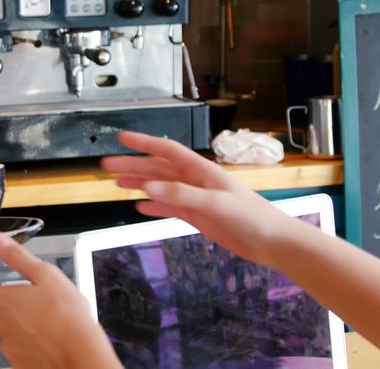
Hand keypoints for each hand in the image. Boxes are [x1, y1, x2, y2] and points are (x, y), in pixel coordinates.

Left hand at [0, 236, 120, 368]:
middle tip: (42, 305)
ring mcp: (8, 347)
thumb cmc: (67, 315)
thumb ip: (18, 258)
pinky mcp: (19, 364)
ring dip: (27, 326)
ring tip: (52, 323)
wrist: (81, 355)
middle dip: (15, 308)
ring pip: (12, 331)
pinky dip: (35, 346)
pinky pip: (23, 350)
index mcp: (1, 301)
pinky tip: (51, 341)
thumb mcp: (46, 276)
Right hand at [101, 130, 295, 266]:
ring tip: (117, 184)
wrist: (273, 241)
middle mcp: (196, 181)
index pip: (167, 151)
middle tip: (107, 166)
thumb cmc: (252, 217)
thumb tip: (149, 186)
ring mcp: (196, 199)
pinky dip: (154, 206)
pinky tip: (140, 207)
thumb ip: (182, 194)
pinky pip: (170, 207)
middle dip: (133, 165)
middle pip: (158, 169)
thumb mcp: (216, 204)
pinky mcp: (199, 216)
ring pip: (161, 187)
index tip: (122, 138)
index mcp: (201, 171)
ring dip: (139, 184)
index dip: (144, 143)